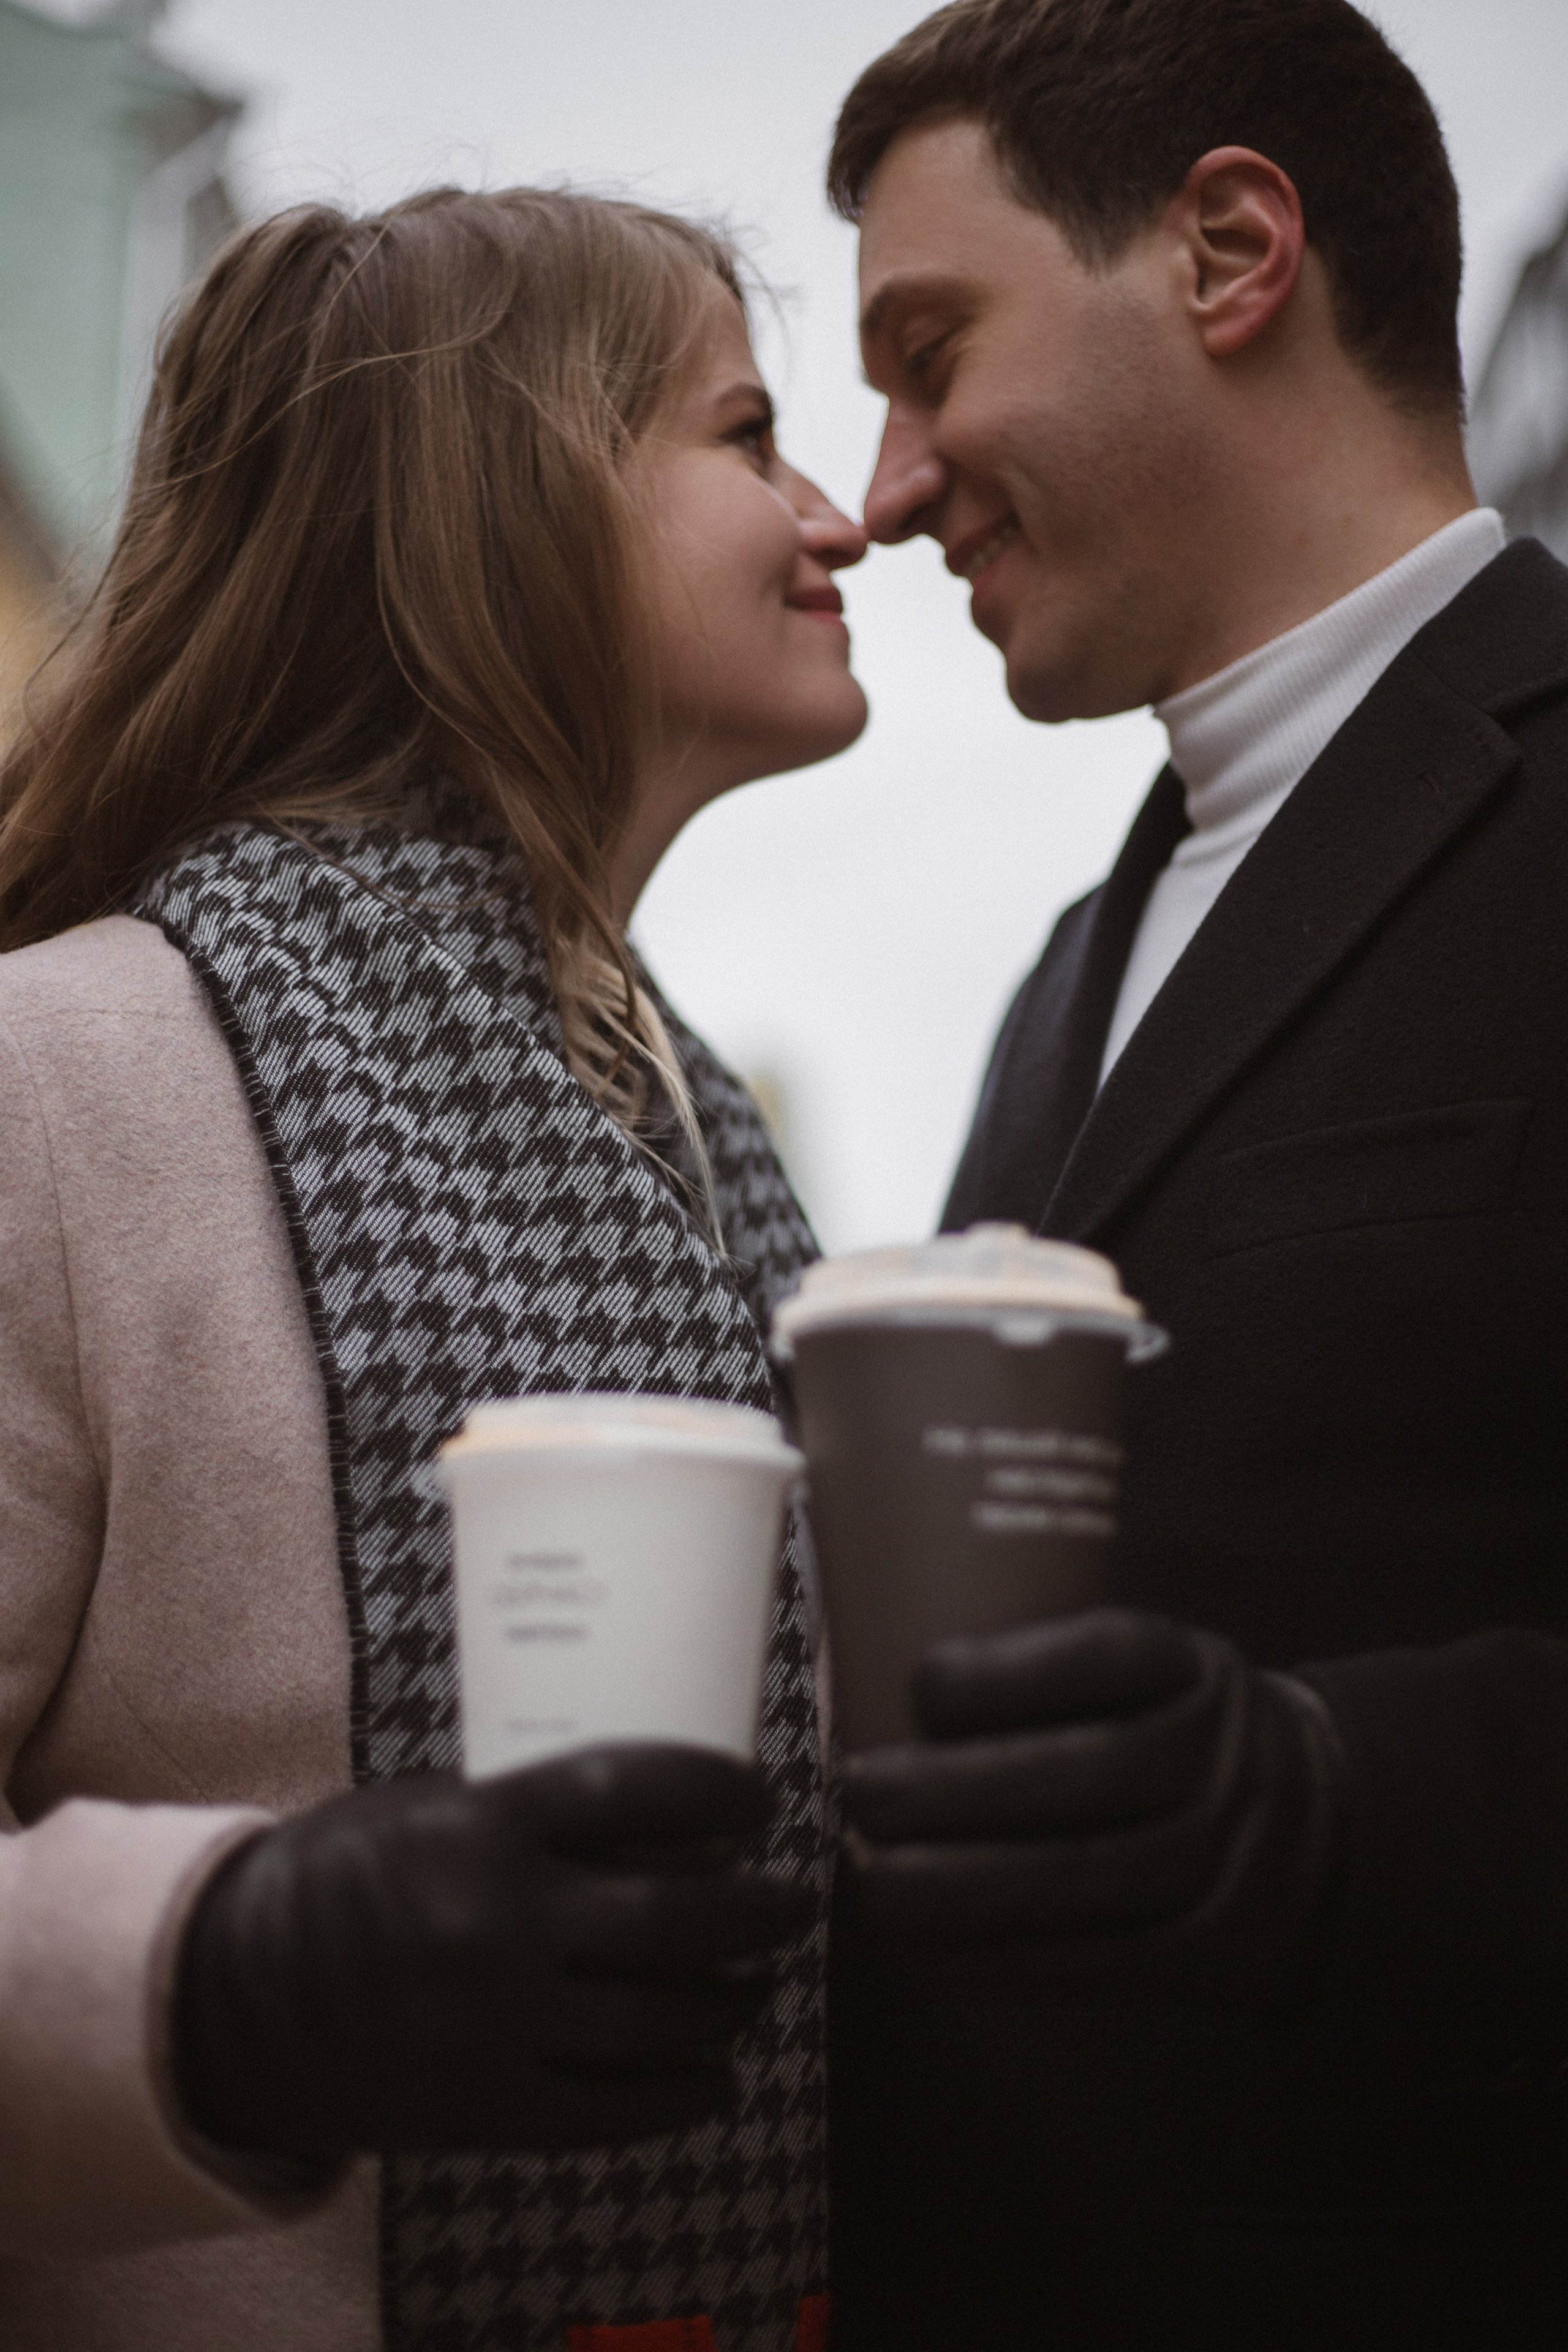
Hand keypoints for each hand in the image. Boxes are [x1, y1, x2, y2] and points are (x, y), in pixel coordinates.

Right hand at [172, 1742, 811, 2161]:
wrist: (234, 1997)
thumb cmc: (340, 1876)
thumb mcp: (429, 1806)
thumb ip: (532, 1812)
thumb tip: (662, 1819)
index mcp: (483, 1825)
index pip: (637, 1790)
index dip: (717, 1792)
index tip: (759, 1799)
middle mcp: (501, 1922)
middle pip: (677, 1916)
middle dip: (760, 1909)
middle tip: (797, 1902)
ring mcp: (498, 2025)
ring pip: (662, 2017)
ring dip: (731, 2000)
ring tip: (758, 1984)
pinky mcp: (488, 2110)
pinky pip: (617, 2109)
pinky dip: (683, 2093)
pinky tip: (718, 2076)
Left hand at [840, 1608, 1343, 2001]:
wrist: (1321, 1832)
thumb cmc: (1170, 1731)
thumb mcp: (1151, 1670)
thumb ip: (1050, 1669)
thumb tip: (864, 1675)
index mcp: (1194, 1670)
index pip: (1105, 1656)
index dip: (1006, 1674)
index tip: (918, 1686)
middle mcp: (1217, 1760)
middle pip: (1082, 1776)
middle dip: (952, 1790)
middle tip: (859, 1792)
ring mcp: (1223, 1863)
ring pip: (1080, 1882)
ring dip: (958, 1888)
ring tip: (872, 1875)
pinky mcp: (1213, 1955)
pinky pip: (1093, 1964)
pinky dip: (998, 1959)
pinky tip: (926, 1946)